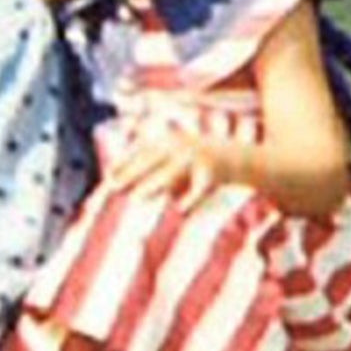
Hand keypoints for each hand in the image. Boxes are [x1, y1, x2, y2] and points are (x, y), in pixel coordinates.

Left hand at [104, 130, 232, 210]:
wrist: (243, 158)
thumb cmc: (204, 165)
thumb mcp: (180, 164)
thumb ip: (159, 177)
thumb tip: (133, 193)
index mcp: (170, 140)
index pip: (141, 150)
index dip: (124, 162)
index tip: (107, 176)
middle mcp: (181, 145)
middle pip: (151, 159)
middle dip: (131, 172)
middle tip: (112, 186)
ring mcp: (197, 157)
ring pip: (172, 173)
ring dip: (153, 185)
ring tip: (136, 198)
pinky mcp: (213, 172)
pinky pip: (199, 187)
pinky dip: (191, 199)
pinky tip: (180, 210)